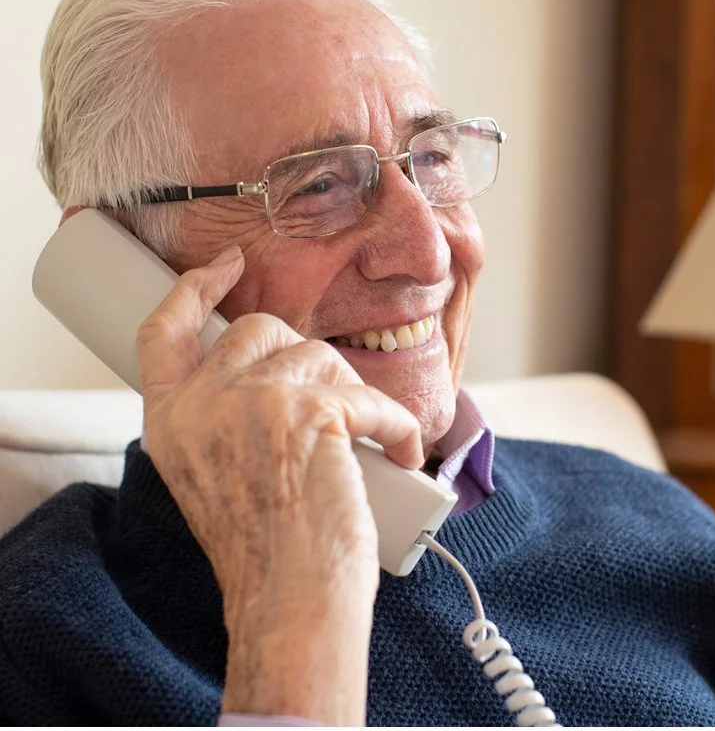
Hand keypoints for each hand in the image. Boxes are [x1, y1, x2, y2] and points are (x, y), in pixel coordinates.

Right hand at [135, 245, 423, 723]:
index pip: (164, 331)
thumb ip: (221, 420)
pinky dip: (395, 427)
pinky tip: (398, 454)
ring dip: (353, 396)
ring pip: (320, 356)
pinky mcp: (313, 411)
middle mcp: (203, 403)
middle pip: (260, 330)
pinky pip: (370, 397)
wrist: (290, 603)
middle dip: (305, 360)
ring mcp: (255, 401)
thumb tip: (273, 373)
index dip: (197, 289)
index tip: (230, 264)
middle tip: (330, 406)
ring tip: (365, 445)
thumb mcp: (214, 476)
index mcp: (170, 421)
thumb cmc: (264, 551)